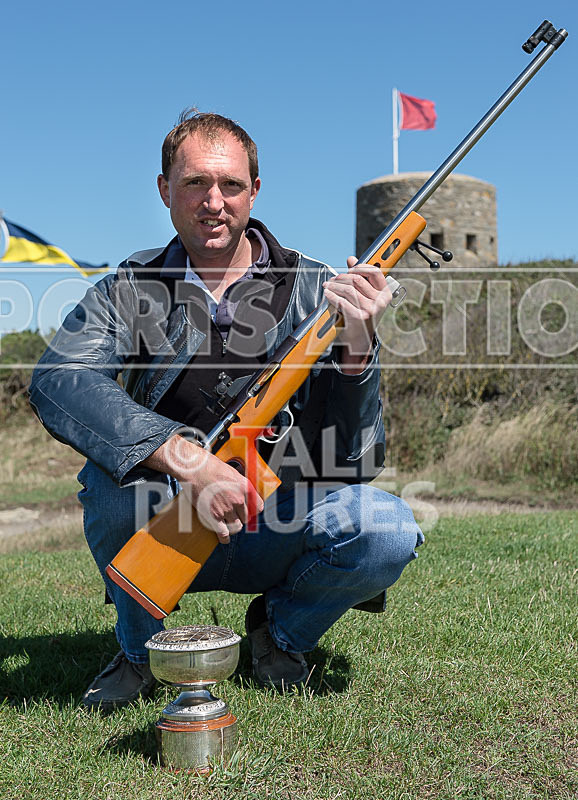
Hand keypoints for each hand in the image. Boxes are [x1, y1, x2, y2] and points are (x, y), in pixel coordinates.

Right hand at [143, 435, 263, 543]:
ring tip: (228, 523)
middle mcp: (239, 500)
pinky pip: (223, 532)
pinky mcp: (214, 516)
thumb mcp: (233, 472)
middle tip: (234, 514)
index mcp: (245, 488)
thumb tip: (244, 493)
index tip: (249, 511)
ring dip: (233, 525)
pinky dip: (225, 538)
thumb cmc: (211, 467)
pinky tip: (224, 539)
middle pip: (246, 517)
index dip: (254, 510)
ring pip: (237, 526)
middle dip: (241, 517)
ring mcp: (227, 509)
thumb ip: (240, 485)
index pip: (259, 507)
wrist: (195, 469)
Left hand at [323, 257, 391, 372]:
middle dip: (341, 277)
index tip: (350, 269)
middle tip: (332, 280)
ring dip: (334, 286)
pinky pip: (342, 301)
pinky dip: (332, 296)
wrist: (360, 340)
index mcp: (385, 293)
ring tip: (327, 286)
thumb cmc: (362, 316)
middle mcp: (381, 301)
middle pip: (357, 280)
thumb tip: (351, 259)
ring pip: (348, 289)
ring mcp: (371, 310)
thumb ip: (360, 277)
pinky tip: (328, 294)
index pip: (375, 272)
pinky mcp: (360, 317)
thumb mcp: (365, 296)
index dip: (360, 267)